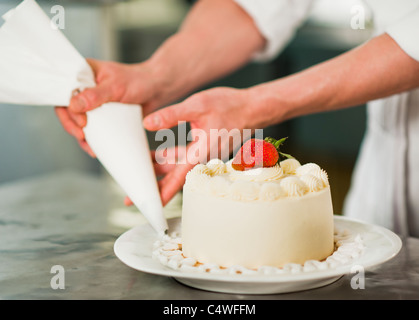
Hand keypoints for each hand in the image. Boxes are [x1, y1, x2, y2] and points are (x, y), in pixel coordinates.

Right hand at [55, 58, 166, 156]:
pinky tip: (96, 148)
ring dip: (81, 136)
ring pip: (78, 121)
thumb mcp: (115, 87)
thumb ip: (94, 95)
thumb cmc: (138, 81)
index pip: (63, 91)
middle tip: (83, 136)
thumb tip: (74, 106)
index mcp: (83, 73)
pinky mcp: (102, 114)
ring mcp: (92, 102)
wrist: (157, 88)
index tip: (81, 123)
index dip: (67, 110)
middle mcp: (84, 87)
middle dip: (72, 126)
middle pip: (67, 109)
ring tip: (90, 147)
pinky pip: (92, 127)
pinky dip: (92, 139)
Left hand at [135, 86, 254, 205]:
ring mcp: (202, 155)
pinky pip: (182, 158)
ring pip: (176, 167)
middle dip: (153, 186)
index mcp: (199, 153)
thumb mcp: (197, 105)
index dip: (161, 194)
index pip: (177, 180)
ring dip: (158, 170)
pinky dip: (169, 157)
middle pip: (173, 178)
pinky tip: (157, 153)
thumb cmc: (230, 106)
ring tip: (138, 171)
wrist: (252, 107)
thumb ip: (172, 115)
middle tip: (132, 196)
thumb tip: (148, 123)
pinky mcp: (203, 149)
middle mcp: (201, 158)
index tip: (147, 205)